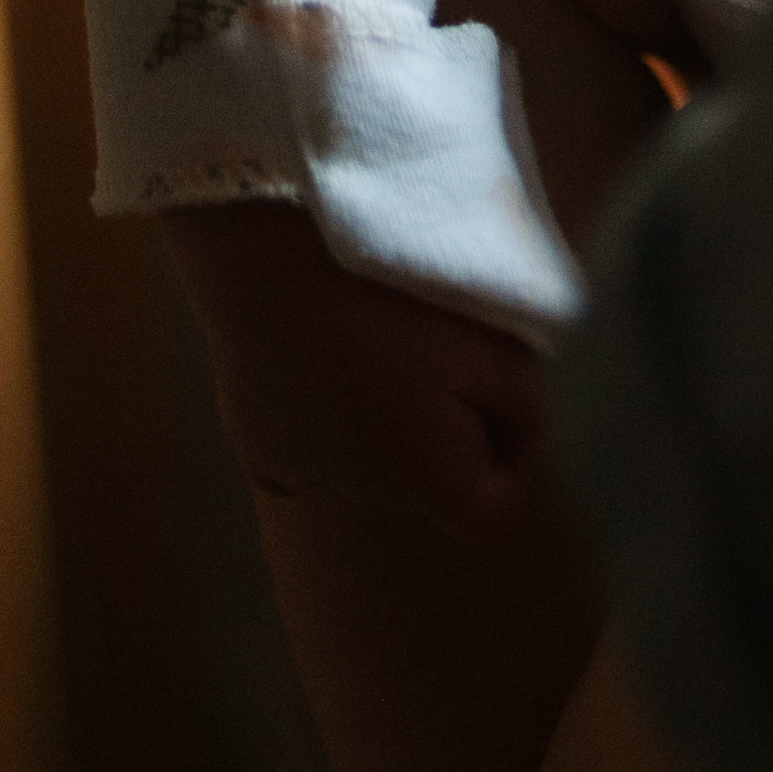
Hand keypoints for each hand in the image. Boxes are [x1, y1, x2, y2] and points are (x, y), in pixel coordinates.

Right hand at [161, 201, 550, 543]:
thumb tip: (511, 433)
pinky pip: (302, 445)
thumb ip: (520, 404)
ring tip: (369, 336)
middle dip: (441, 428)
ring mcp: (302, 475)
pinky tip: (314, 356)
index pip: (496, 514)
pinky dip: (315, 414)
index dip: (513, 456)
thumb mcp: (500, 345)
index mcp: (435, 483)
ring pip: (363, 459)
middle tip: (434, 347)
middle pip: (425, 479)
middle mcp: (369, 499)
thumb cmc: (400, 297)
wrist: (277, 257)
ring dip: (378, 418)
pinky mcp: (253, 446)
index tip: (502, 397)